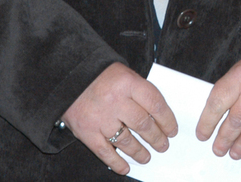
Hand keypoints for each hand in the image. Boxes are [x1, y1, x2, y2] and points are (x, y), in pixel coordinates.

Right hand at [61, 63, 177, 174]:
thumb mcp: (123, 73)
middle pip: (143, 124)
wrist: (68, 75)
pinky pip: (105, 152)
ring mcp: (100, 118)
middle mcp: (115, 100)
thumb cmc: (99, 74)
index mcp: (127, 82)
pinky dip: (117, 162)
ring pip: (127, 141)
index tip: (172, 129)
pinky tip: (125, 167)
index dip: (167, 119)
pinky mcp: (86, 131)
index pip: (155, 103)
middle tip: (163, 145)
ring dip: (140, 152)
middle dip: (156, 138)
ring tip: (147, 156)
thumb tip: (158, 113)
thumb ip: (138, 90)